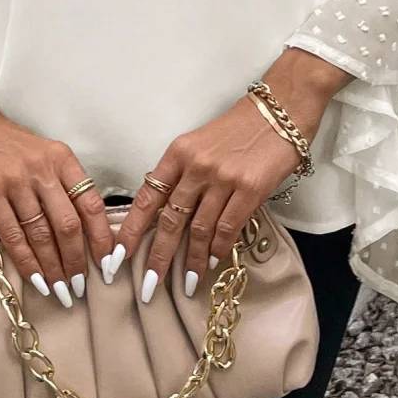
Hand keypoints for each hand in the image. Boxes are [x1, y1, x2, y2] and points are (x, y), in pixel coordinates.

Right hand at [0, 89, 116, 308]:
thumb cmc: (6, 144)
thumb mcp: (43, 154)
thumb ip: (61, 184)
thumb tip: (82, 231)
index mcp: (62, 158)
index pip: (91, 203)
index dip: (102, 238)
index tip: (108, 263)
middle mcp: (42, 169)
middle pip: (68, 225)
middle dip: (77, 261)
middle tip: (80, 286)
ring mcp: (15, 182)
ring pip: (42, 234)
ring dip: (53, 268)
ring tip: (61, 290)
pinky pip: (13, 236)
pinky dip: (27, 262)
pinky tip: (36, 279)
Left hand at [109, 49, 351, 300]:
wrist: (279, 111)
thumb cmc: (239, 129)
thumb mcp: (200, 144)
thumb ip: (183, 174)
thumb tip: (166, 212)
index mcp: (178, 153)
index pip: (148, 197)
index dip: (132, 229)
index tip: (118, 255)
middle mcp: (196, 166)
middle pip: (169, 220)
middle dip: (157, 256)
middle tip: (147, 286)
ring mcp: (222, 178)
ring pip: (198, 229)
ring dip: (190, 260)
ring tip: (185, 282)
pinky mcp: (249, 189)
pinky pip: (227, 227)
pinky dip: (217, 248)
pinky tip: (212, 261)